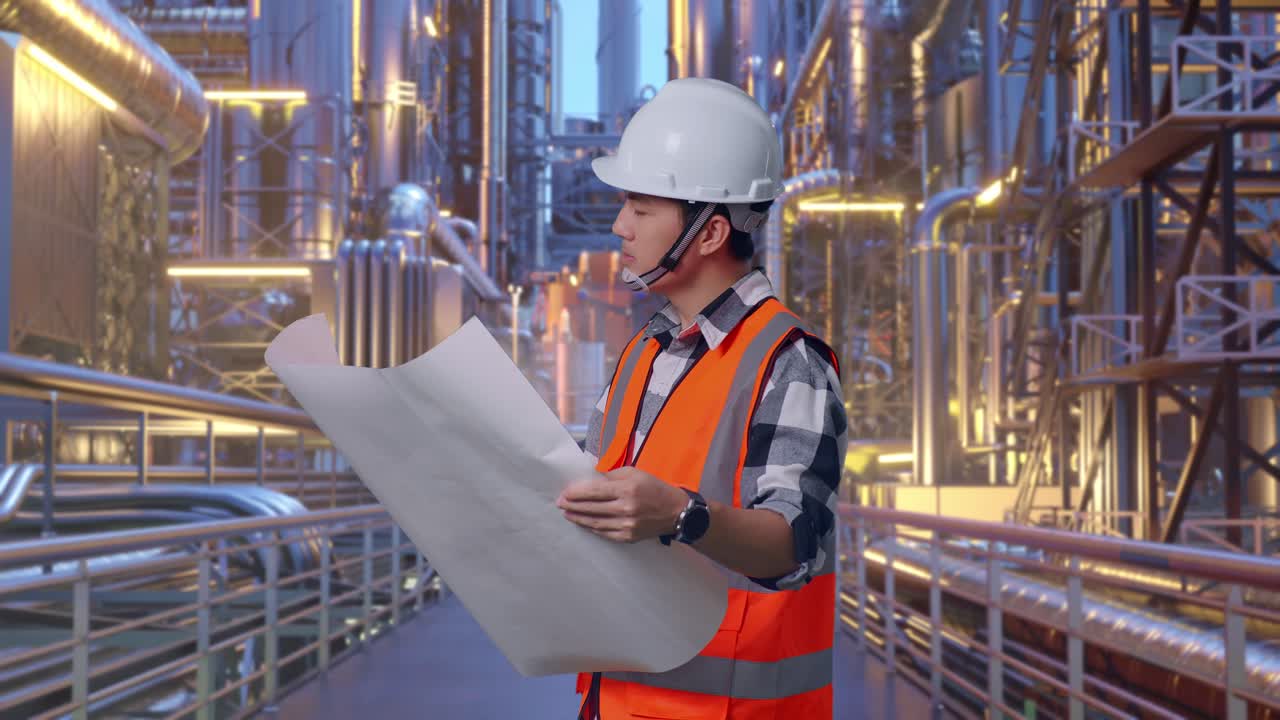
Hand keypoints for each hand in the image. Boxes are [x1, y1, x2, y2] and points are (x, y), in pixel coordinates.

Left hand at [556, 466, 689, 542]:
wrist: (676, 512)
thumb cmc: (654, 488)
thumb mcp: (636, 473)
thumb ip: (612, 475)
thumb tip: (593, 479)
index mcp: (627, 489)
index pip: (594, 491)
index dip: (576, 492)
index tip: (564, 492)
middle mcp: (625, 508)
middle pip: (591, 508)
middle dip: (572, 505)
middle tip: (560, 503)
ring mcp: (626, 525)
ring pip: (595, 522)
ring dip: (578, 518)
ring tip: (567, 514)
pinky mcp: (628, 537)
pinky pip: (604, 533)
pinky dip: (592, 528)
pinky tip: (584, 523)